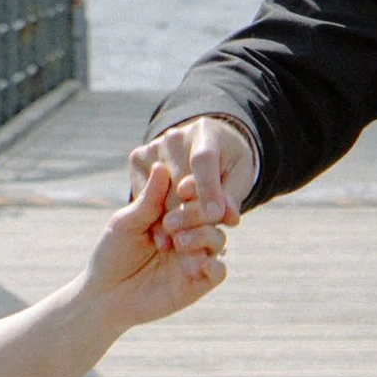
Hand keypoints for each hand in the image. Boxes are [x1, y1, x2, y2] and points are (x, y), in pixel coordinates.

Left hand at [83, 159, 227, 334]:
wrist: (104, 295)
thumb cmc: (112, 254)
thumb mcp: (127, 223)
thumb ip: (148, 199)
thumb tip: (160, 166)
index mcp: (175, 214)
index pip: (193, 196)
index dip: (191, 190)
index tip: (183, 187)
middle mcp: (190, 233)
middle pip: (210, 216)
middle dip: (196, 214)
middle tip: (171, 222)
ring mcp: (196, 258)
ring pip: (218, 240)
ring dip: (202, 237)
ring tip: (178, 242)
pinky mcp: (198, 284)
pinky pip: (219, 272)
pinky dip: (214, 266)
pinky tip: (199, 265)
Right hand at [131, 116, 256, 245]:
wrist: (203, 145)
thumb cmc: (225, 164)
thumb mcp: (238, 176)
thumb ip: (232, 196)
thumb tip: (228, 218)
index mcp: (206, 133)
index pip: (204, 160)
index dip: (208, 189)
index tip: (215, 216)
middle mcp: (176, 136)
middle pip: (179, 182)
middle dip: (190, 215)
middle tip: (199, 244)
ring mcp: (154, 146)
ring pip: (160, 193)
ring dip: (171, 221)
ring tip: (181, 244)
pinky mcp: (138, 159)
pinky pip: (143, 195)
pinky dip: (154, 216)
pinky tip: (165, 233)